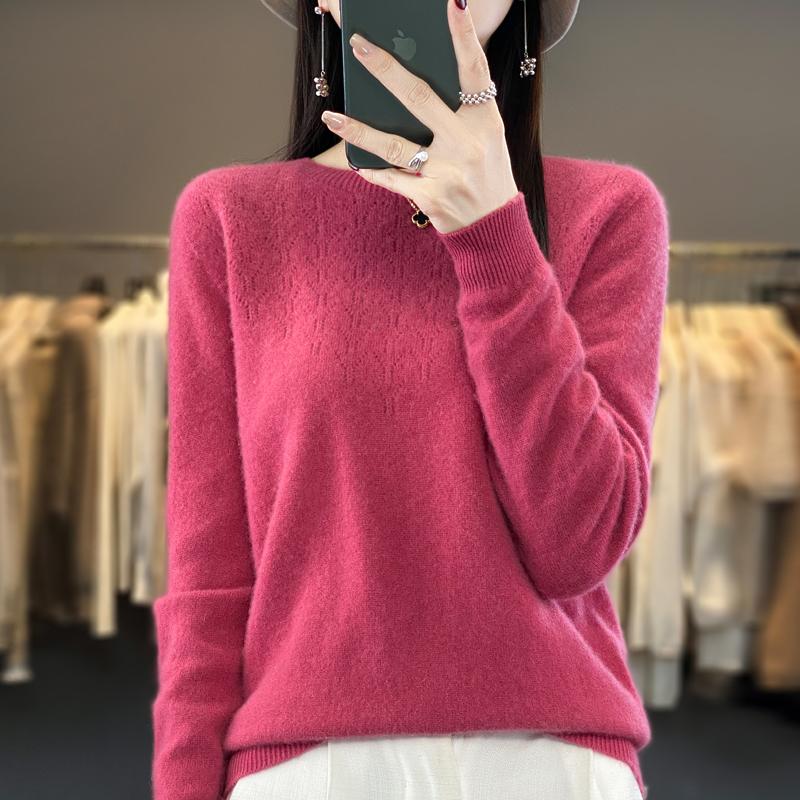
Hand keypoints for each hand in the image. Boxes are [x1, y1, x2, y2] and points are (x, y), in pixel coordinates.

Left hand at [321, 0, 519, 234]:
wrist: (495, 229)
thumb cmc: (487, 177)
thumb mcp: (487, 140)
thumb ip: (461, 113)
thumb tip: (413, 87)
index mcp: (486, 121)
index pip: (474, 70)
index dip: (463, 36)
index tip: (452, 2)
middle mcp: (468, 143)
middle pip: (419, 98)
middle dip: (385, 69)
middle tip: (359, 46)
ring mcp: (448, 171)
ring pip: (394, 143)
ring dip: (359, 129)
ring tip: (332, 117)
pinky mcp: (431, 197)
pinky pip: (393, 179)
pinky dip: (373, 171)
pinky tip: (356, 163)